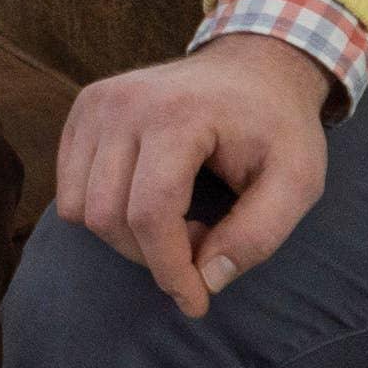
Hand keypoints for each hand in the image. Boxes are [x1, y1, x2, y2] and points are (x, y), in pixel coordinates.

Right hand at [52, 31, 334, 317]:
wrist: (254, 65)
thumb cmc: (278, 126)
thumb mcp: (297, 181)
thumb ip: (258, 235)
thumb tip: (206, 279)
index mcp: (178, 114)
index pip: (151, 213)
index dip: (170, 271)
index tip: (197, 302)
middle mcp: (125, 103)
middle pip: (109, 217)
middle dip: (153, 255)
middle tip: (202, 245)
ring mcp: (97, 103)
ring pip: (80, 209)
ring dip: (127, 237)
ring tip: (179, 220)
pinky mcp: (84, 111)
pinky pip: (70, 190)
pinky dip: (107, 212)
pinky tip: (151, 200)